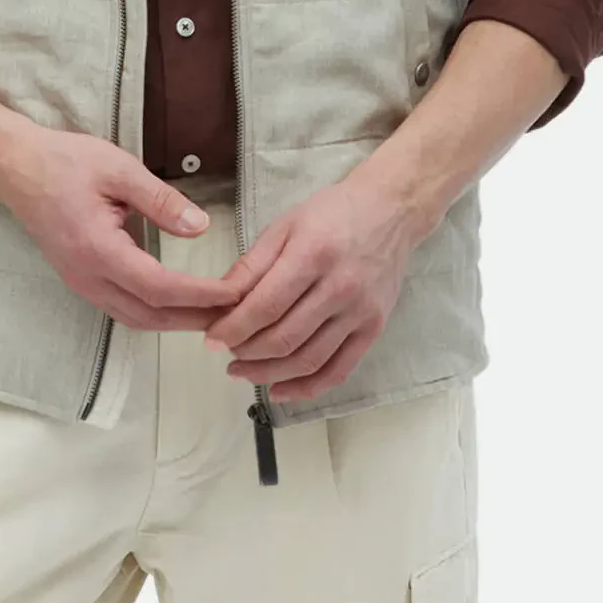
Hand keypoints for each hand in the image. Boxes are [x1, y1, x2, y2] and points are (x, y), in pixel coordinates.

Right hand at [0, 129, 254, 331]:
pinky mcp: (80, 279)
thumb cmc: (65, 162)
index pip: (160, 288)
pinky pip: (122, 309)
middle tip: (236, 315)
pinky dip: (155, 313)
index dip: (200, 296)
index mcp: (98, 250)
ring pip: (135, 319)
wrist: (16, 167)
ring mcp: (81, 282)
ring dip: (175, 321)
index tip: (234, 293)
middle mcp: (88, 277)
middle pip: (149, 316)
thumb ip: (160, 200)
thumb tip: (200, 226)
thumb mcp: (118, 168)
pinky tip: (177, 304)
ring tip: (213, 314)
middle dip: (194, 319)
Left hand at [202, 174, 417, 401]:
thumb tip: (220, 301)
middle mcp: (340, 287)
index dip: (234, 328)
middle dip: (247, 352)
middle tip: (226, 352)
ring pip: (308, 360)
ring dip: (269, 374)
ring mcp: (360, 312)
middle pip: (284, 338)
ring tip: (243, 371)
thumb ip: (252, 264)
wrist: (389, 211)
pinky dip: (307, 388)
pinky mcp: (374, 329)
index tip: (212, 339)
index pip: (265, 306)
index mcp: (312, 255)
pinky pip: (339, 370)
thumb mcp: (284, 225)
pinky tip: (280, 390)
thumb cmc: (332, 214)